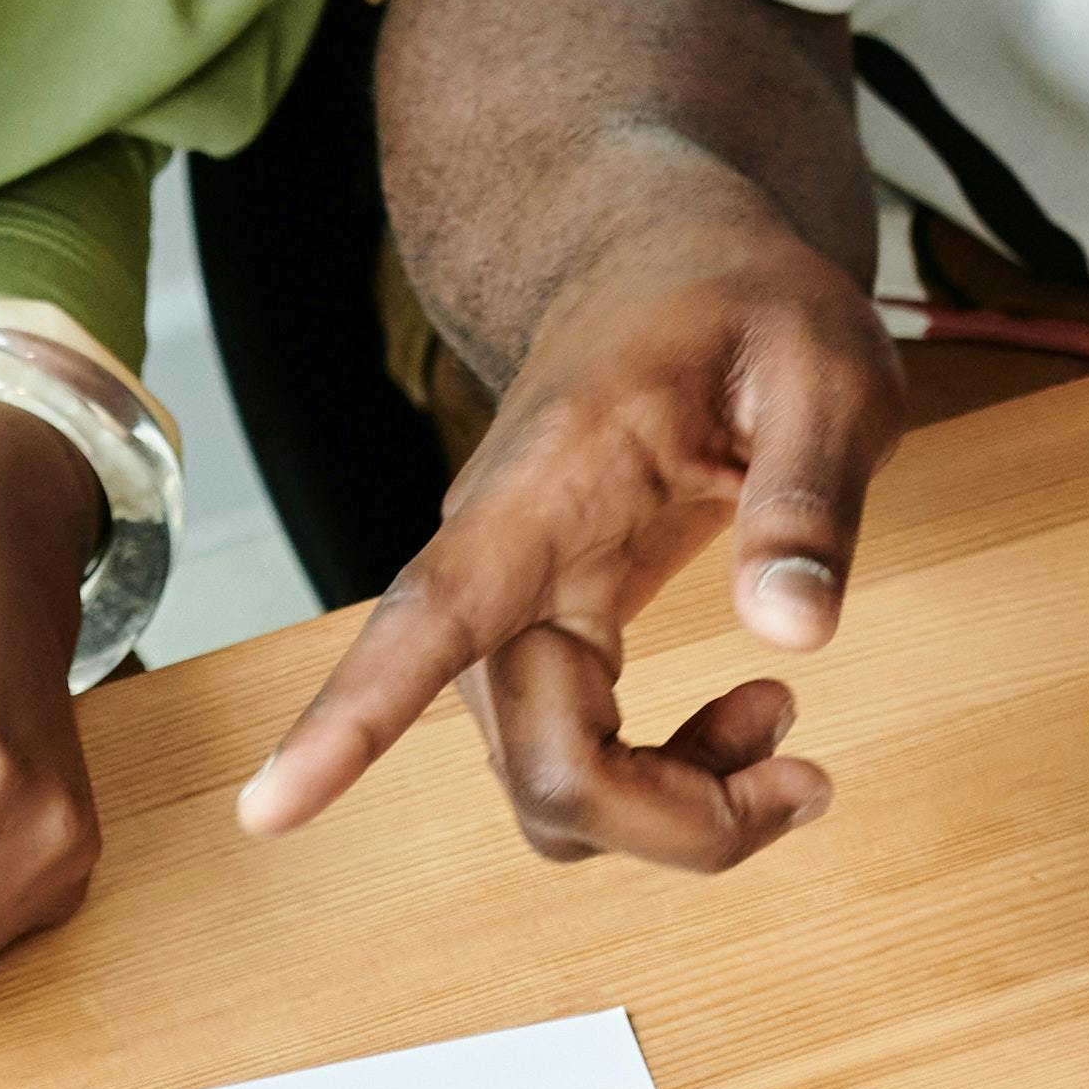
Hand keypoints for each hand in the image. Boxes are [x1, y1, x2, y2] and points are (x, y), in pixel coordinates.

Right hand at [242, 182, 879, 868]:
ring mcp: (515, 616)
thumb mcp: (821, 367)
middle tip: (805, 784)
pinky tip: (750, 723)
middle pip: (541, 764)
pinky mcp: (547, 643)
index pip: (433, 610)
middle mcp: (503, 564)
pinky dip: (669, 790)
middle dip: (676, 822)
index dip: (351, 719)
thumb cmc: (741, 303)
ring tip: (784, 740)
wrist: (669, 266)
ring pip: (557, 789)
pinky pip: (580, 769)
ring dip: (676, 813)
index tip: (267, 809)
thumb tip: (797, 631)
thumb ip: (809, 492)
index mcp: (547, 482)